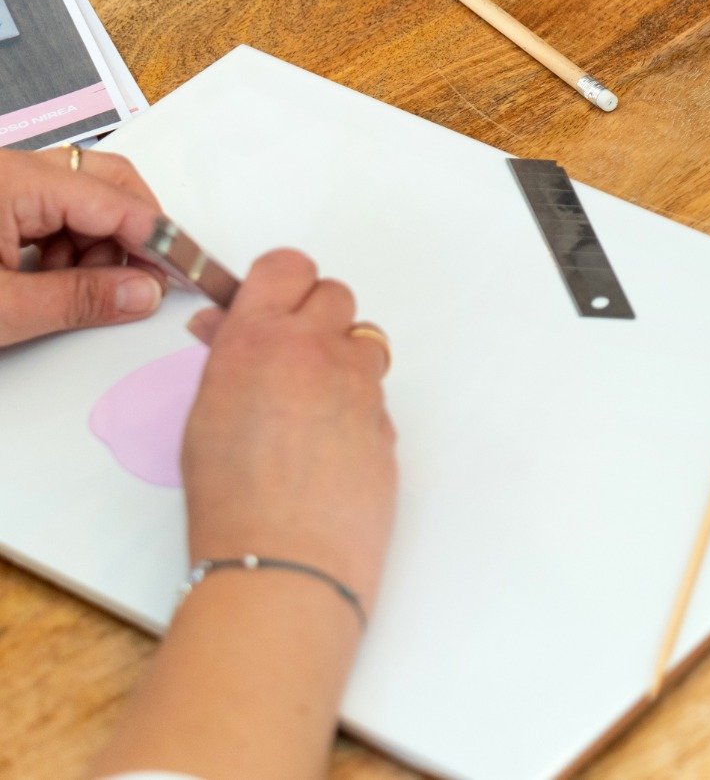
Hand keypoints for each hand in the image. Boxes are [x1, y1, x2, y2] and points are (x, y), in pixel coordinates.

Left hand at [0, 146, 167, 346]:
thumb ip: (76, 300)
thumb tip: (141, 292)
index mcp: (12, 181)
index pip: (112, 200)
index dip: (154, 238)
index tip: (183, 271)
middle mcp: (10, 170)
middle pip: (105, 182)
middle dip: (130, 233)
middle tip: (139, 280)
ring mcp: (2, 184)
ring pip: (82, 198)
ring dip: (96, 244)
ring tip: (74, 288)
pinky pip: (52, 211)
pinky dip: (67, 245)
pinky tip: (52, 278)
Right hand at [182, 250, 396, 608]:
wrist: (284, 559)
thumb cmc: (230, 498)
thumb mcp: (204, 413)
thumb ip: (226, 357)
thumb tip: (228, 326)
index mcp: (259, 339)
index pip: (287, 266)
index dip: (282, 282)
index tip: (273, 301)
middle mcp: (316, 349)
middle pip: (335, 294)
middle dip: (314, 317)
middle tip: (288, 356)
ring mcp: (360, 383)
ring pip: (364, 340)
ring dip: (342, 358)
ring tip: (309, 405)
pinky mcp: (388, 418)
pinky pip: (376, 392)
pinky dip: (357, 404)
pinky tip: (329, 442)